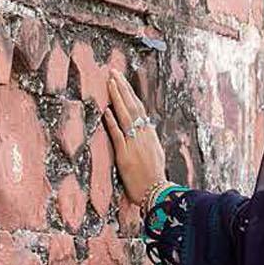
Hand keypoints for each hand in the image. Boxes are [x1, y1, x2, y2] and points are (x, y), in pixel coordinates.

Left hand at [103, 71, 166, 203]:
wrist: (157, 193)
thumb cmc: (154, 178)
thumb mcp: (154, 155)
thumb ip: (146, 141)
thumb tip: (143, 130)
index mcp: (150, 135)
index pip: (139, 108)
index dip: (129, 93)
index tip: (121, 80)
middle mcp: (144, 135)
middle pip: (133, 106)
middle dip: (123, 87)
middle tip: (113, 71)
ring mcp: (135, 144)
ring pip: (126, 115)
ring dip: (117, 98)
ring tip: (110, 82)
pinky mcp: (126, 155)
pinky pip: (118, 135)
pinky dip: (113, 122)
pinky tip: (106, 111)